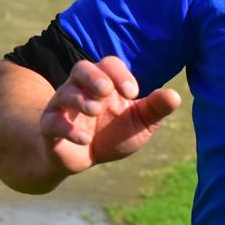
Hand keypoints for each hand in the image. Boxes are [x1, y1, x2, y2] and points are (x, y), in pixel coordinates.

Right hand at [40, 57, 180, 174]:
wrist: (84, 159)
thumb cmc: (112, 133)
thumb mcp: (139, 123)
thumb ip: (155, 109)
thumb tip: (175, 95)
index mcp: (105, 83)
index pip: (109, 64)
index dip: (120, 74)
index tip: (134, 93)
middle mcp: (81, 89)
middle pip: (81, 69)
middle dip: (94, 77)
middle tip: (106, 91)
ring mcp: (62, 107)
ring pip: (64, 92)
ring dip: (80, 99)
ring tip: (95, 110)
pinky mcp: (50, 128)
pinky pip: (52, 122)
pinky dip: (67, 129)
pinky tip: (84, 139)